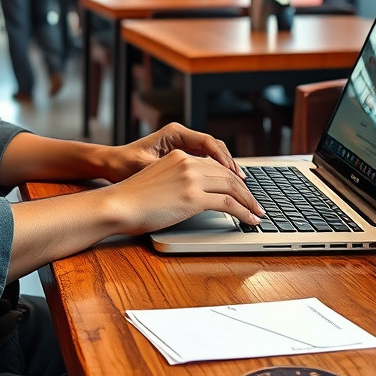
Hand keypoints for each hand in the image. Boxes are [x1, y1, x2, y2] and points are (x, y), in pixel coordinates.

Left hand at [100, 122, 243, 181]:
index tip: (236, 176)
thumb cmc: (124, 165)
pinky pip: (204, 163)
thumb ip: (170, 171)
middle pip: (215, 150)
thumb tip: (194, 180)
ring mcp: (181, 147)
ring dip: (225, 172)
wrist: (110, 165)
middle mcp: (180, 137)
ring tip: (239, 188)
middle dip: (231, 167)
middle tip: (244, 185)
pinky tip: (223, 188)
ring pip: (212, 157)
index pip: (209, 144)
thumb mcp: (147, 167)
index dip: (225, 161)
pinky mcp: (180, 157)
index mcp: (175, 133)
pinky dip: (215, 174)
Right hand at [101, 147, 264, 234]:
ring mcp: (191, 179)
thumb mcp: (157, 179)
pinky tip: (249, 219)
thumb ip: (177, 180)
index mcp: (179, 156)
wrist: (118, 204)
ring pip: (232, 187)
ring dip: (249, 202)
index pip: (214, 165)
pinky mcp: (193, 197)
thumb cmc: (131, 199)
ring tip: (257, 213)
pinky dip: (243, 212)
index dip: (231, 177)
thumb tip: (191, 195)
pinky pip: (228, 204)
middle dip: (245, 191)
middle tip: (255, 203)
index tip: (241, 189)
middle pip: (227, 174)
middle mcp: (188, 163)